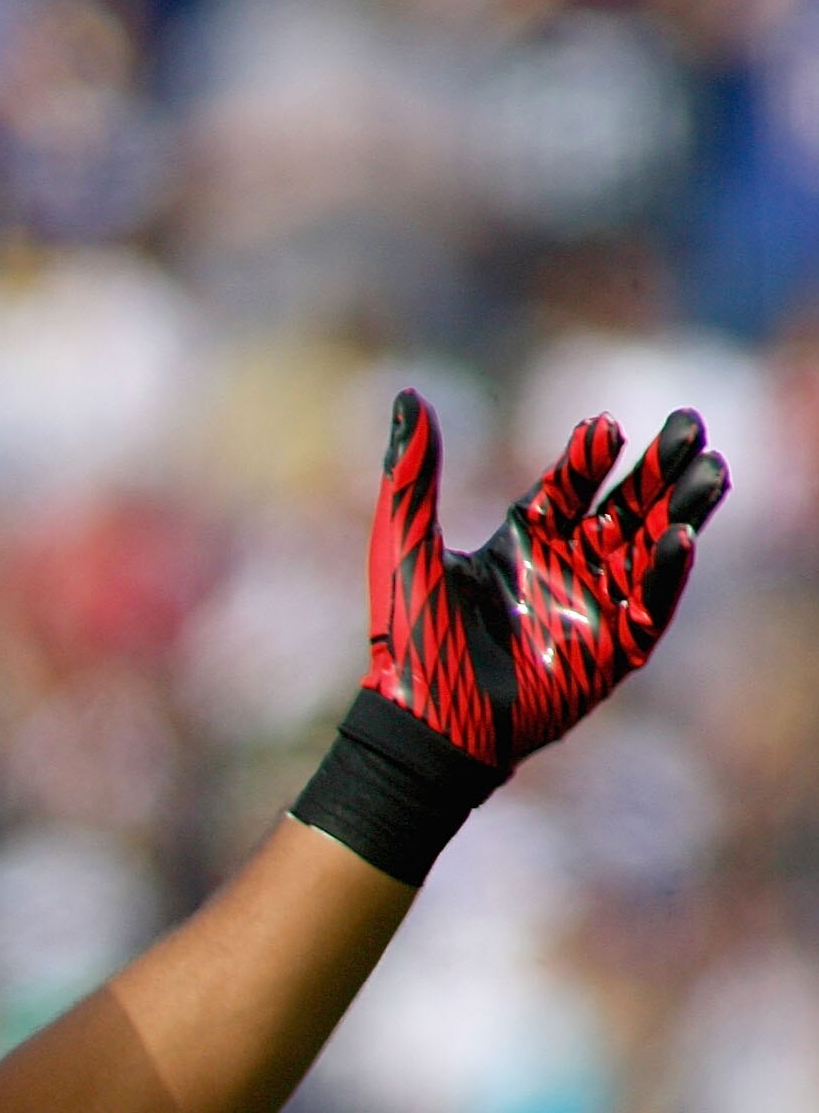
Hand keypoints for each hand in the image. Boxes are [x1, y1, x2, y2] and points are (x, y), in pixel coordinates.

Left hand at [364, 388, 727, 769]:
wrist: (420, 717)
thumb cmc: (407, 635)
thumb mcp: (402, 544)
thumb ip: (411, 475)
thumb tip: (408, 396)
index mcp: (520, 542)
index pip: (569, 487)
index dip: (590, 457)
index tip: (606, 425)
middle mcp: (564, 568)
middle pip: (625, 506)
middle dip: (658, 468)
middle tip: (689, 424)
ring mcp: (591, 607)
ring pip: (650, 547)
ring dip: (682, 510)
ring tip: (711, 468)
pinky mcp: (610, 650)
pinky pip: (649, 605)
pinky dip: (666, 574)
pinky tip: (680, 538)